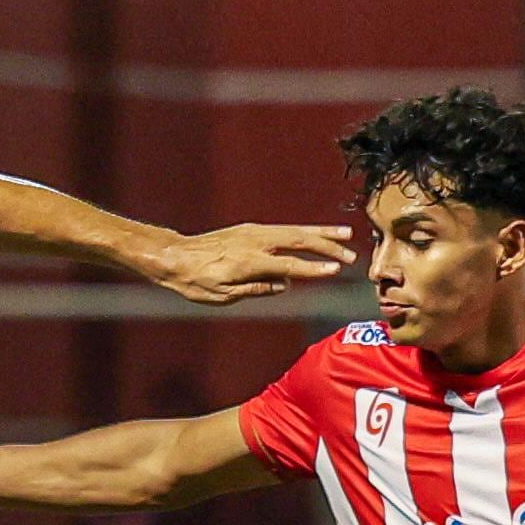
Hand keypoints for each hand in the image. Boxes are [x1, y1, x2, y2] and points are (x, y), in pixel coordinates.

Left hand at [147, 223, 356, 306]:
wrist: (174, 257)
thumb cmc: (195, 281)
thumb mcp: (224, 295)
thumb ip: (257, 289)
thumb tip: (283, 284)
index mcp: (250, 261)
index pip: (289, 265)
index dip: (313, 269)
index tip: (335, 271)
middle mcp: (255, 242)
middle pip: (298, 241)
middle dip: (326, 248)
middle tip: (349, 256)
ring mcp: (252, 232)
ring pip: (294, 231)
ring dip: (320, 234)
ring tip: (345, 236)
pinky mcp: (249, 229)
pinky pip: (282, 229)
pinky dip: (302, 231)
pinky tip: (314, 234)